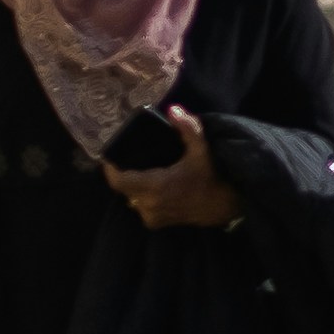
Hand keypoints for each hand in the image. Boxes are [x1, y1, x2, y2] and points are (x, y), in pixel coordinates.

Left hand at [102, 109, 240, 228]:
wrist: (224, 206)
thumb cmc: (211, 176)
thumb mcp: (202, 149)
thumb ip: (188, 128)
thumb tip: (173, 110)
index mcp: (155, 186)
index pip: (119, 181)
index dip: (110, 169)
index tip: (109, 155)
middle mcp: (148, 205)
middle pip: (124, 188)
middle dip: (124, 174)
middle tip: (130, 158)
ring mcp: (151, 216)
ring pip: (131, 197)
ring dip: (134, 185)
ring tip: (142, 170)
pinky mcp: (155, 223)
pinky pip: (140, 206)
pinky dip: (142, 196)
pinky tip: (152, 185)